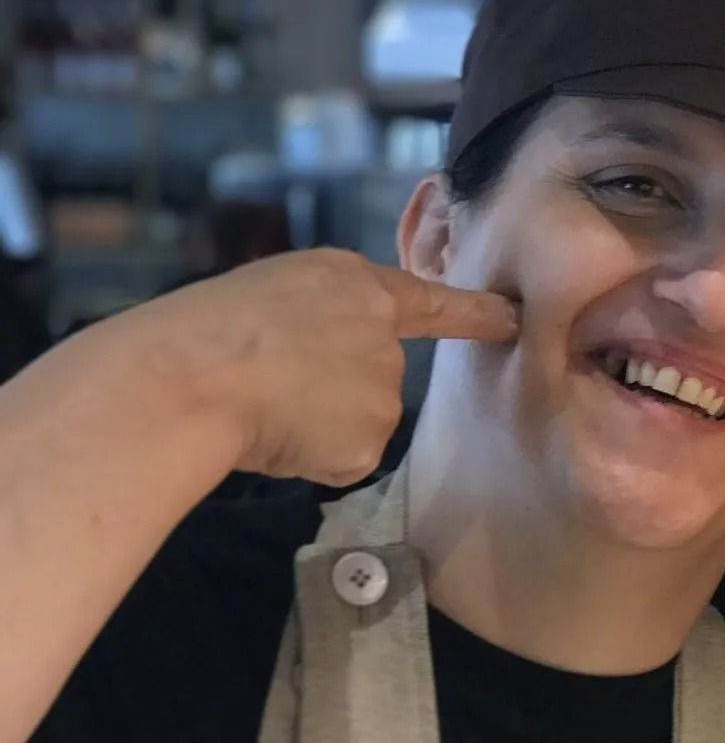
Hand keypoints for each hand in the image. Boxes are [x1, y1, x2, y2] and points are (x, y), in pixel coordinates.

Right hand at [139, 250, 517, 486]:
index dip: (474, 312)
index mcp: (354, 284)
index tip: (512, 318)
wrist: (194, 379)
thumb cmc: (208, 330)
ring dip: (320, 422)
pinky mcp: (371, 440)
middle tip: (270, 380)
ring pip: (358, 419)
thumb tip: (333, 364)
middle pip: (374, 373)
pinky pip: (345, 457)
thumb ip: (322, 315)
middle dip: (332, 385)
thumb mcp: (273, 291)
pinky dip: (313, 456)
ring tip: (264, 405)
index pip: (429, 301)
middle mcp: (383, 336)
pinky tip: (276, 435)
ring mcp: (382, 390)